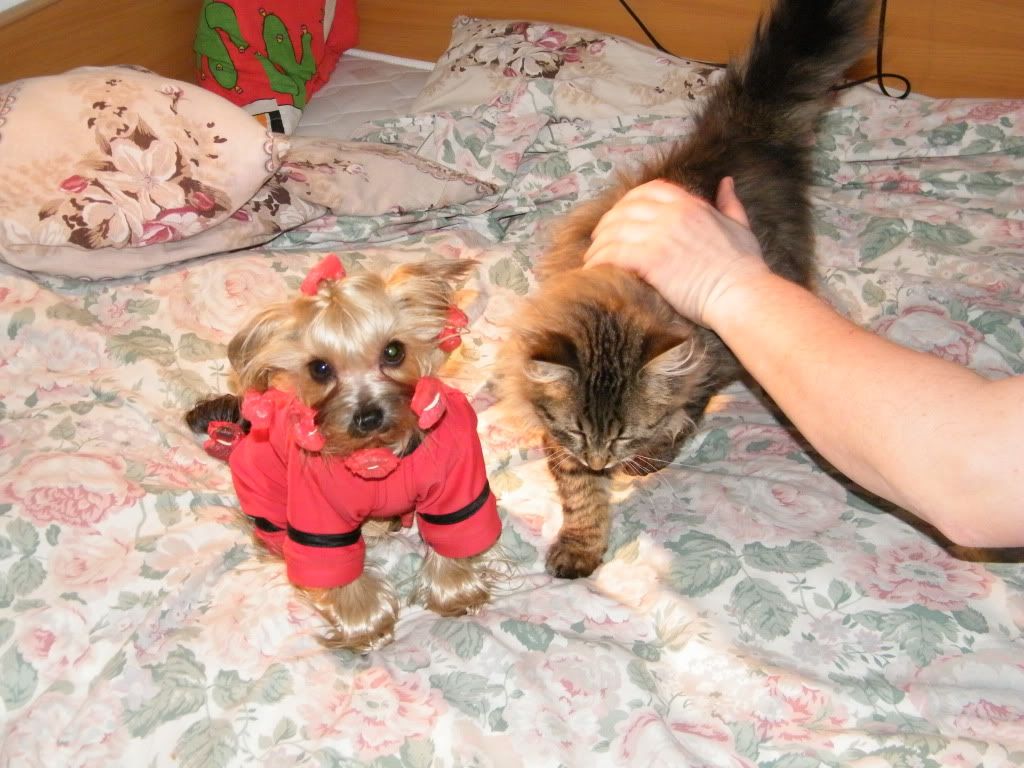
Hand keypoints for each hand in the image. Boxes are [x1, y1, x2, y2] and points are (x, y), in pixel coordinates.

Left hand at [584, 177, 769, 326]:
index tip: (620, 216)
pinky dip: (599, 260)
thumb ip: (730, 203)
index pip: (648, 190)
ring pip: (615, 230)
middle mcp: (672, 214)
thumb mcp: (741, 226)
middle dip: (608, 223)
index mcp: (690, 203)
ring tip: (592, 258)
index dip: (628, 201)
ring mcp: (660, 235)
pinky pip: (613, 253)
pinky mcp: (651, 260)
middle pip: (625, 209)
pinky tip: (593, 269)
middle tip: (599, 239)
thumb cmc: (744, 267)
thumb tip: (727, 182)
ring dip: (599, 244)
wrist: (741, 294)